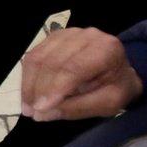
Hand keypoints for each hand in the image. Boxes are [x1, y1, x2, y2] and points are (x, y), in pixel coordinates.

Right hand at [19, 27, 142, 120]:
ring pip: (39, 57)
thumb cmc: (116, 88)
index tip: (40, 109)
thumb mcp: (107, 104)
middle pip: (53, 61)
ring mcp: (69, 33)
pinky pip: (34, 55)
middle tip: (31, 112)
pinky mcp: (55, 37)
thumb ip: (78, 108)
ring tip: (27, 106)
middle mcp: (87, 36)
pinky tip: (29, 93)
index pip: (74, 67)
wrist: (118, 71)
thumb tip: (42, 113)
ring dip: (29, 84)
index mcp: (106, 50)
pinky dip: (28, 76)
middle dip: (38, 89)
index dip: (54, 88)